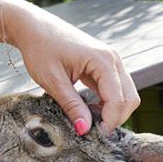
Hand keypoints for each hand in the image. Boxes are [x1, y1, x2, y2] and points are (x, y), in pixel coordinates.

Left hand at [9, 3, 139, 134]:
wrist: (33, 27)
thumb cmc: (40, 48)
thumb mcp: (53, 81)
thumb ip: (72, 106)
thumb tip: (84, 130)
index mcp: (103, 61)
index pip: (118, 100)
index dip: (109, 121)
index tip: (93, 134)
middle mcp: (113, 59)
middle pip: (130, 98)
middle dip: (116, 118)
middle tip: (93, 130)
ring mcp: (112, 61)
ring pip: (127, 95)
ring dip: (113, 111)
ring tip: (89, 117)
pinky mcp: (106, 64)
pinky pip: (117, 89)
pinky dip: (108, 102)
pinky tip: (89, 107)